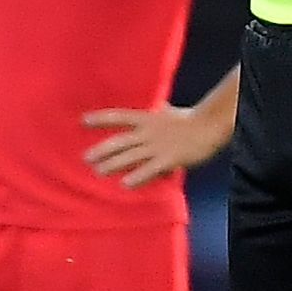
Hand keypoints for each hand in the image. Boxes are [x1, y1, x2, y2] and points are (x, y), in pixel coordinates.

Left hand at [83, 103, 230, 187]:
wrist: (208, 127)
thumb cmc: (190, 120)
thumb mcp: (171, 112)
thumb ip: (162, 111)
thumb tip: (162, 106)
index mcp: (147, 118)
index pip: (119, 117)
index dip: (100, 119)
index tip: (82, 121)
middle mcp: (148, 132)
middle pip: (120, 141)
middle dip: (101, 150)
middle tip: (85, 158)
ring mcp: (157, 146)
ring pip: (130, 156)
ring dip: (112, 165)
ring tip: (98, 171)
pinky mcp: (168, 160)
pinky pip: (149, 170)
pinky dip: (136, 177)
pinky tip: (125, 184)